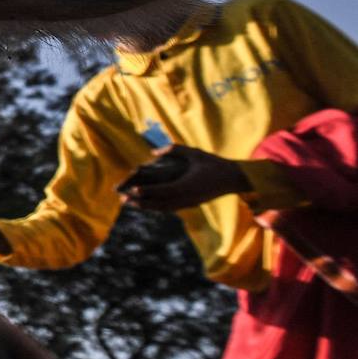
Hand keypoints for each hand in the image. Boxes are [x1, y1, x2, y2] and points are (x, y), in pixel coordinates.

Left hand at [121, 145, 250, 212]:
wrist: (234, 179)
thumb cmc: (214, 164)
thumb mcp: (195, 153)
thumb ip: (174, 150)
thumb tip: (154, 152)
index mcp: (187, 185)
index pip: (163, 190)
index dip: (148, 191)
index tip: (133, 191)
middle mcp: (187, 197)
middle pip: (160, 204)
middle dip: (141, 203)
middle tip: (123, 201)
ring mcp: (189, 203)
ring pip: (164, 208)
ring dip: (147, 207)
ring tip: (131, 204)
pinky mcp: (191, 204)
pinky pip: (170, 209)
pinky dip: (157, 208)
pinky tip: (147, 206)